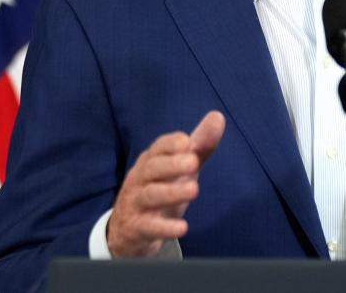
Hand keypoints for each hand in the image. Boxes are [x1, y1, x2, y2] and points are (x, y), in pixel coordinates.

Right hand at [106, 111, 224, 256]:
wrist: (128, 229)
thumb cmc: (160, 188)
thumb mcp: (180, 168)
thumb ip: (199, 145)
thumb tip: (218, 116)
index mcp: (151, 161)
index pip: (158, 147)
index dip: (171, 144)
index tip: (187, 142)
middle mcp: (140, 178)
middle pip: (152, 168)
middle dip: (172, 164)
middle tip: (193, 163)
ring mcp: (136, 203)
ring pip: (151, 195)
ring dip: (172, 192)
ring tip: (194, 190)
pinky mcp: (137, 228)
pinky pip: (148, 226)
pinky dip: (164, 227)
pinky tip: (182, 228)